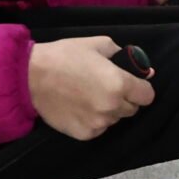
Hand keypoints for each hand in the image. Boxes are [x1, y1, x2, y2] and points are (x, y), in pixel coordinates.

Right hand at [27, 37, 153, 141]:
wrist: (31, 77)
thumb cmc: (64, 56)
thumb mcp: (97, 44)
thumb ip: (124, 55)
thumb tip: (143, 70)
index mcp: (119, 84)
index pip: (148, 96)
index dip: (141, 88)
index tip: (132, 84)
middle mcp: (112, 107)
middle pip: (132, 109)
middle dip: (125, 99)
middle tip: (106, 87)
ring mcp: (98, 123)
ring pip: (115, 119)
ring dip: (109, 110)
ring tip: (89, 97)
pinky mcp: (85, 134)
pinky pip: (99, 128)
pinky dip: (94, 120)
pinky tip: (80, 107)